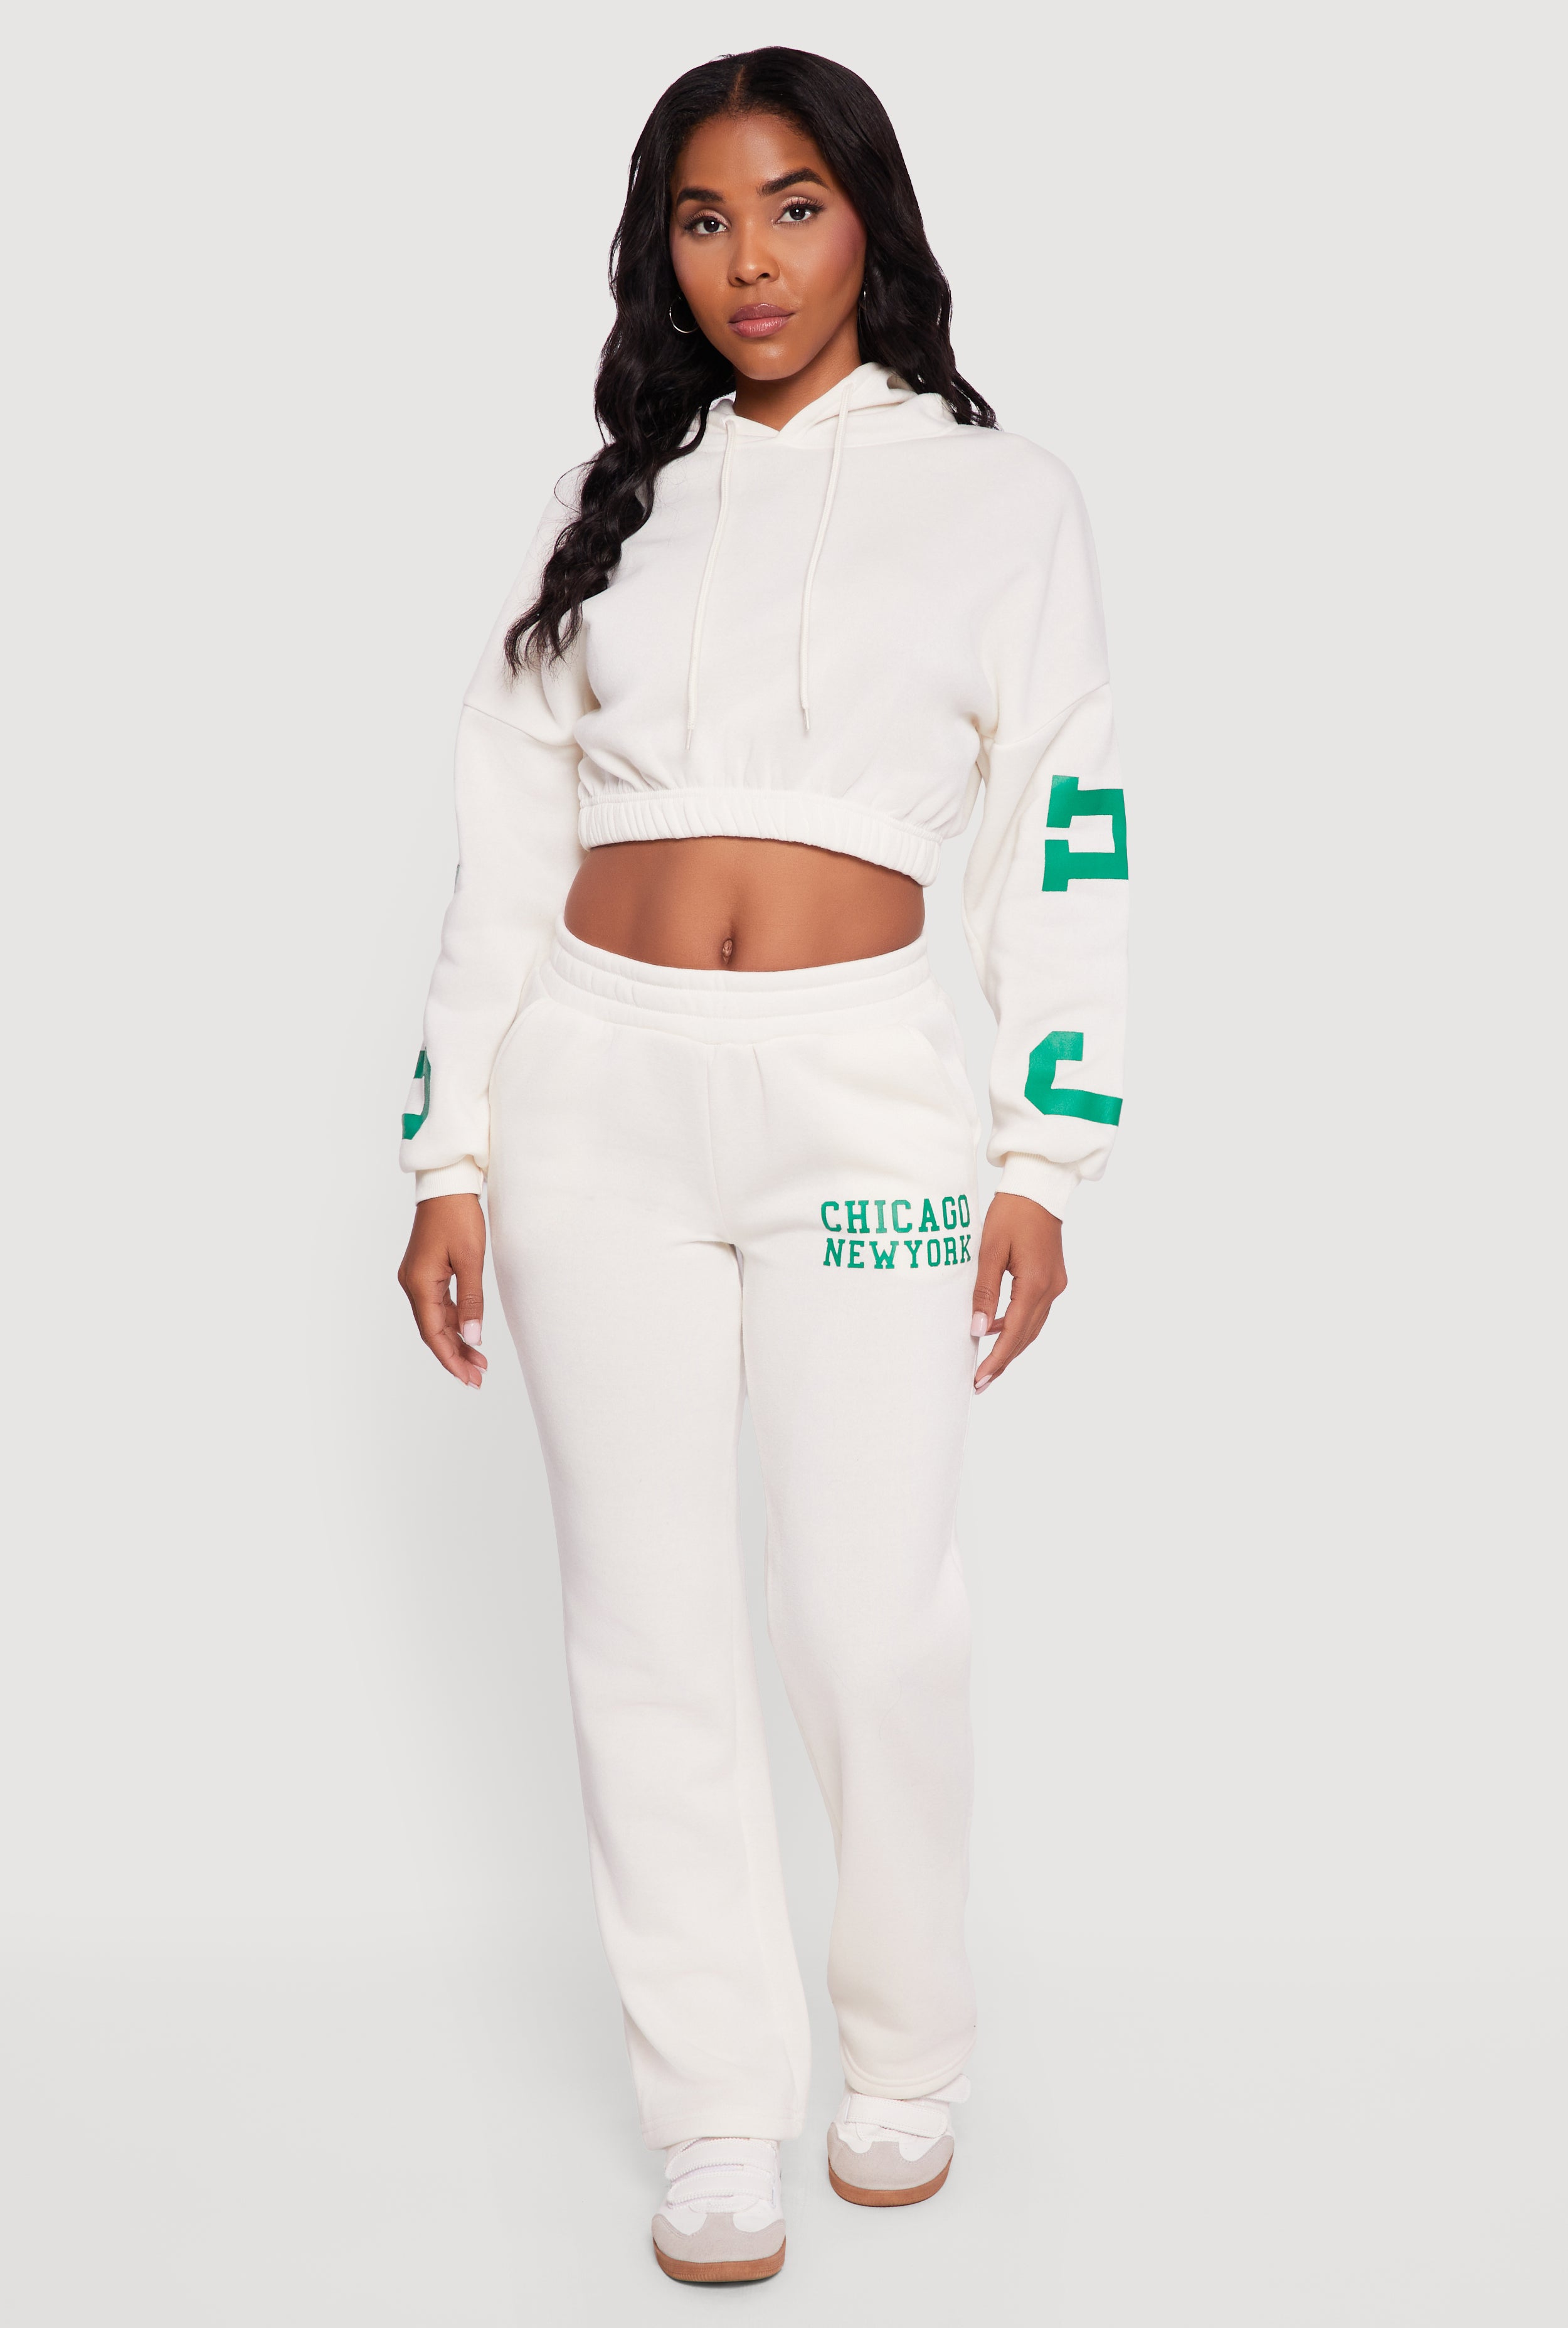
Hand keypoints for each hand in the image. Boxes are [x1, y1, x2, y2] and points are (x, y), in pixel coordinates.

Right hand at [398, 1194, 488, 1388]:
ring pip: (435, 1320)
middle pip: (433, 1331)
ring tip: (479, 1361)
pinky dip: (453, 1321)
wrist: (446, 1185)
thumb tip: (473, 1338)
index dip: (451, 1359)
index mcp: (419, 1284)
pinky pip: (437, 1305)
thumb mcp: (471, 1259)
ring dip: (456, 1340)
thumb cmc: (459, 1216)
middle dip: (455, 1355)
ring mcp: (416, 1278)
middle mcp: (412, 1284)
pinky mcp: (424, 1272)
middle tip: (478, 1378)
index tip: (469, 1379)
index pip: (434, 1334)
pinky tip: (469, 1333)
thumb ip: (471, 1301)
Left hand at [970, 1193, 1066, 1391]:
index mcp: (1036, 1283)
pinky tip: (998, 1329)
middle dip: (1003, 1360)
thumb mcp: (990, 1250)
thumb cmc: (1010, 1212)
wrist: (1038, 1187)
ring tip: (987, 1365)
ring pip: (1033, 1326)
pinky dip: (1017, 1325)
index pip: (1015, 1333)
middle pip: (1026, 1336)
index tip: (979, 1379)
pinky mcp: (1052, 1277)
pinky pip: (1035, 1311)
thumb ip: (985, 1292)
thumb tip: (978, 1330)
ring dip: (1011, 1346)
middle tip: (980, 1383)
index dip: (996, 1359)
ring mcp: (1055, 1284)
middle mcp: (1051, 1289)